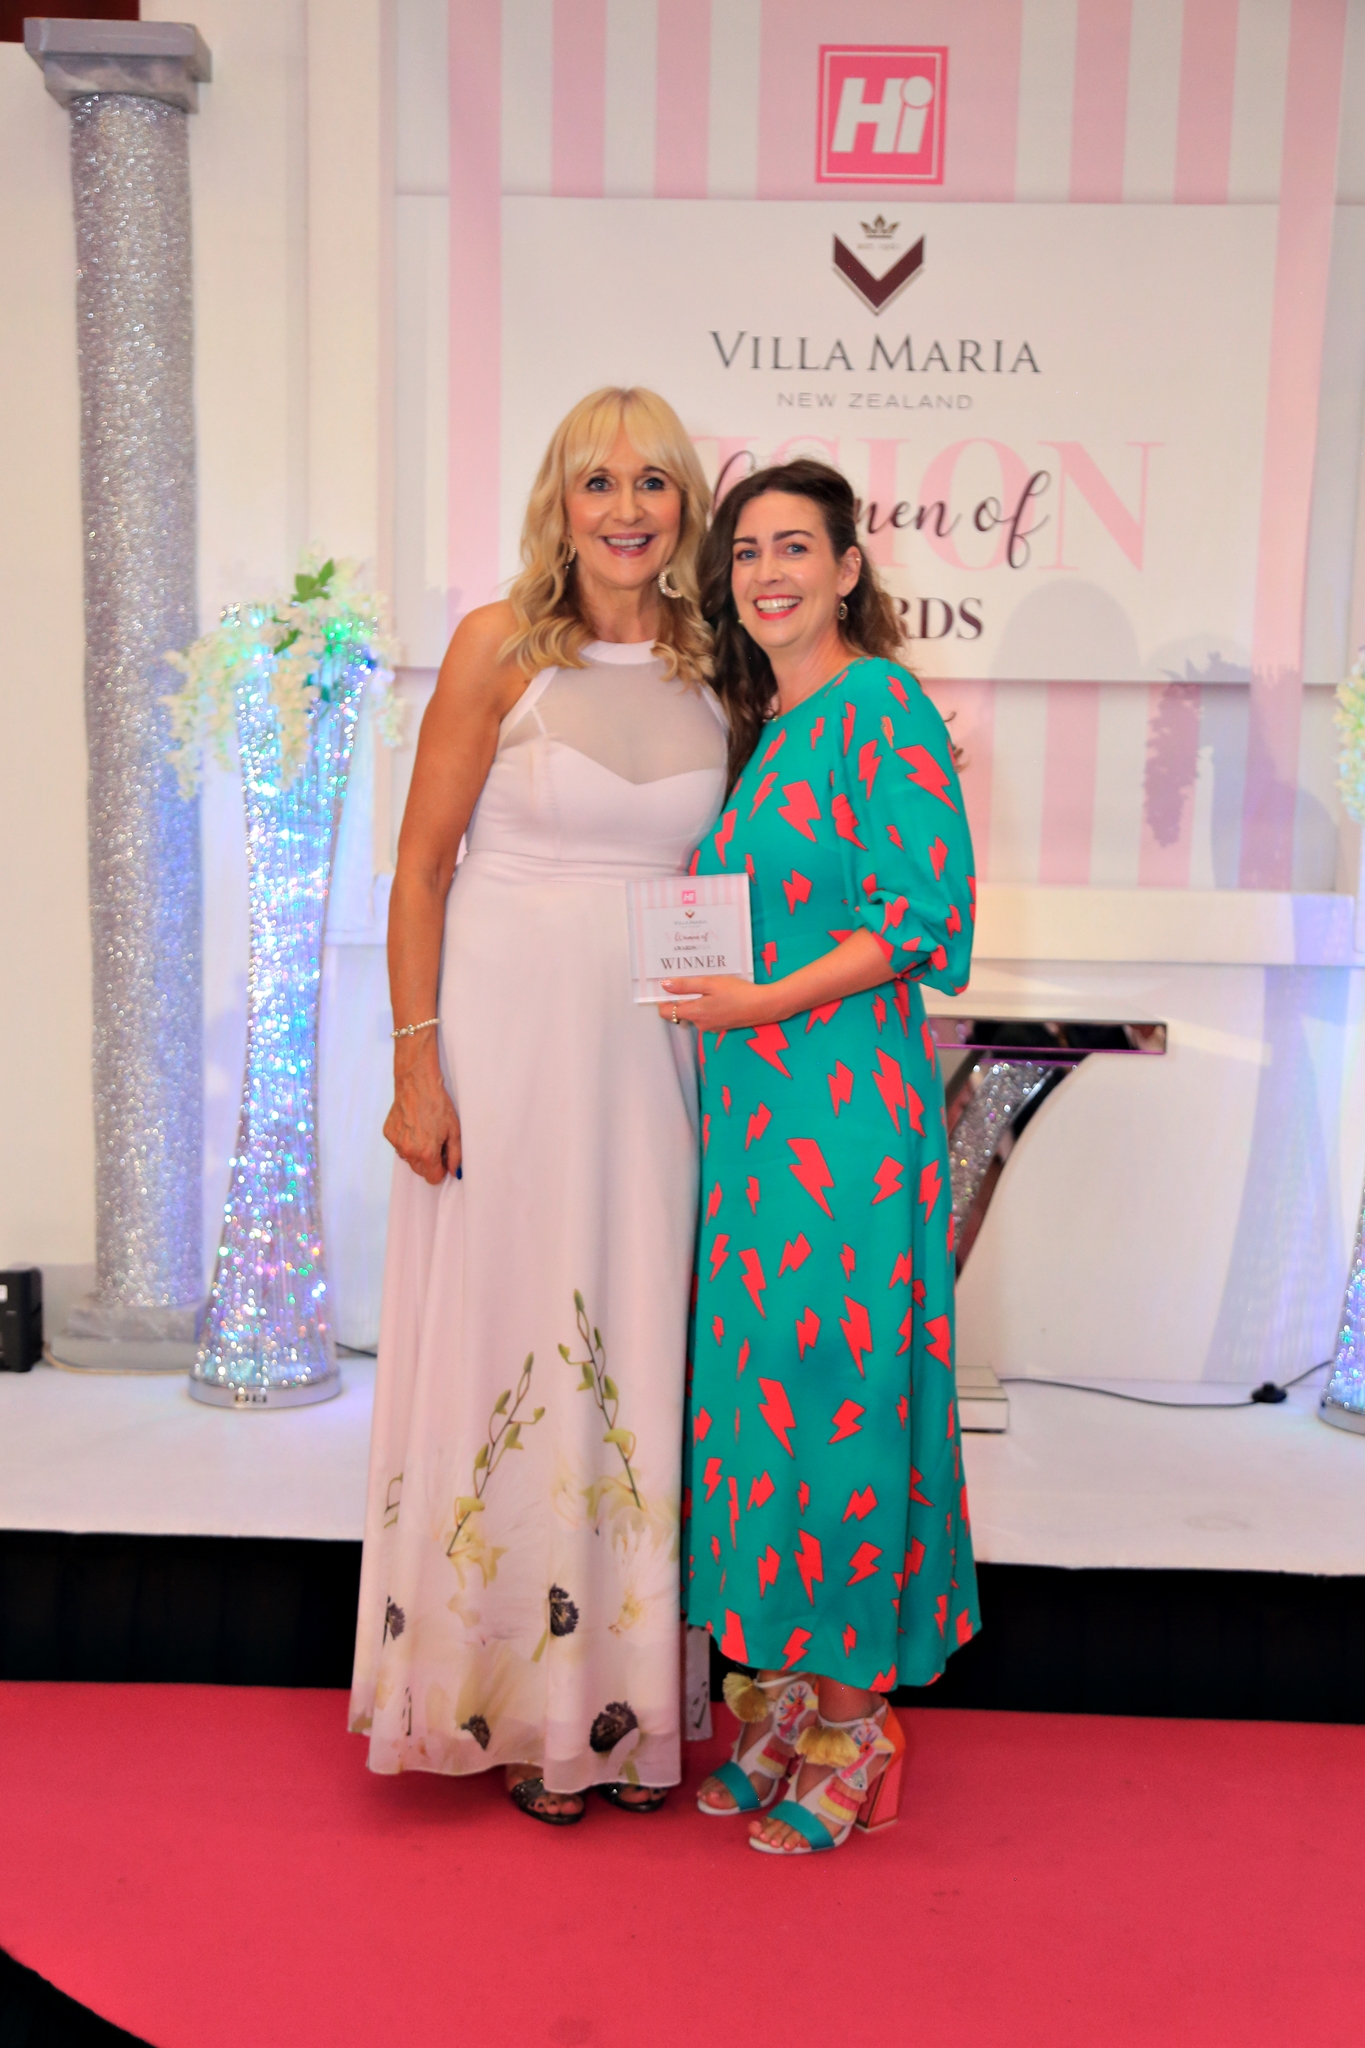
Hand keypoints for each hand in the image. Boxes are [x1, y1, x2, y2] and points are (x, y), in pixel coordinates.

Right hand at [384, 1064, 461, 1184]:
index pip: (433, 1178)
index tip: (443, 1157)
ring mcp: (396, 1143)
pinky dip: (406, 1140)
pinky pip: (399, 1146)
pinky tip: (413, 1125)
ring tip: (424, 1131)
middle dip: (429, 1162)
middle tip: (436, 1142)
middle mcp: (409, 1151)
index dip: (441, 1169)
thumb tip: (454, 1171)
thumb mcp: (454, 1131)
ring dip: (417, 1152)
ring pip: (409, 1159)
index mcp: (427, 1153)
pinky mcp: (388, 1134)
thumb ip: (455, 1155)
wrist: (416, 1084)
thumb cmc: (437, 1104)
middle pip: (420, 1171)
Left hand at [657, 976, 777, 1033]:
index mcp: (694, 1013)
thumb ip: (686, 985)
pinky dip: (706, 1005)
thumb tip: (665, 985)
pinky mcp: (722, 1025)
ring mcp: (711, 1026)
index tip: (664, 987)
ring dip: (694, 1001)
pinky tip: (715, 993)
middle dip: (679, 998)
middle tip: (683, 980)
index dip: (662, 1000)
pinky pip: (706, 1015)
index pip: (667, 1013)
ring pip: (694, 1013)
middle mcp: (700, 1023)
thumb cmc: (737, 992)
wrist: (763, 1006)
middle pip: (680, 1013)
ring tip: (701, 983)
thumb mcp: (710, 983)